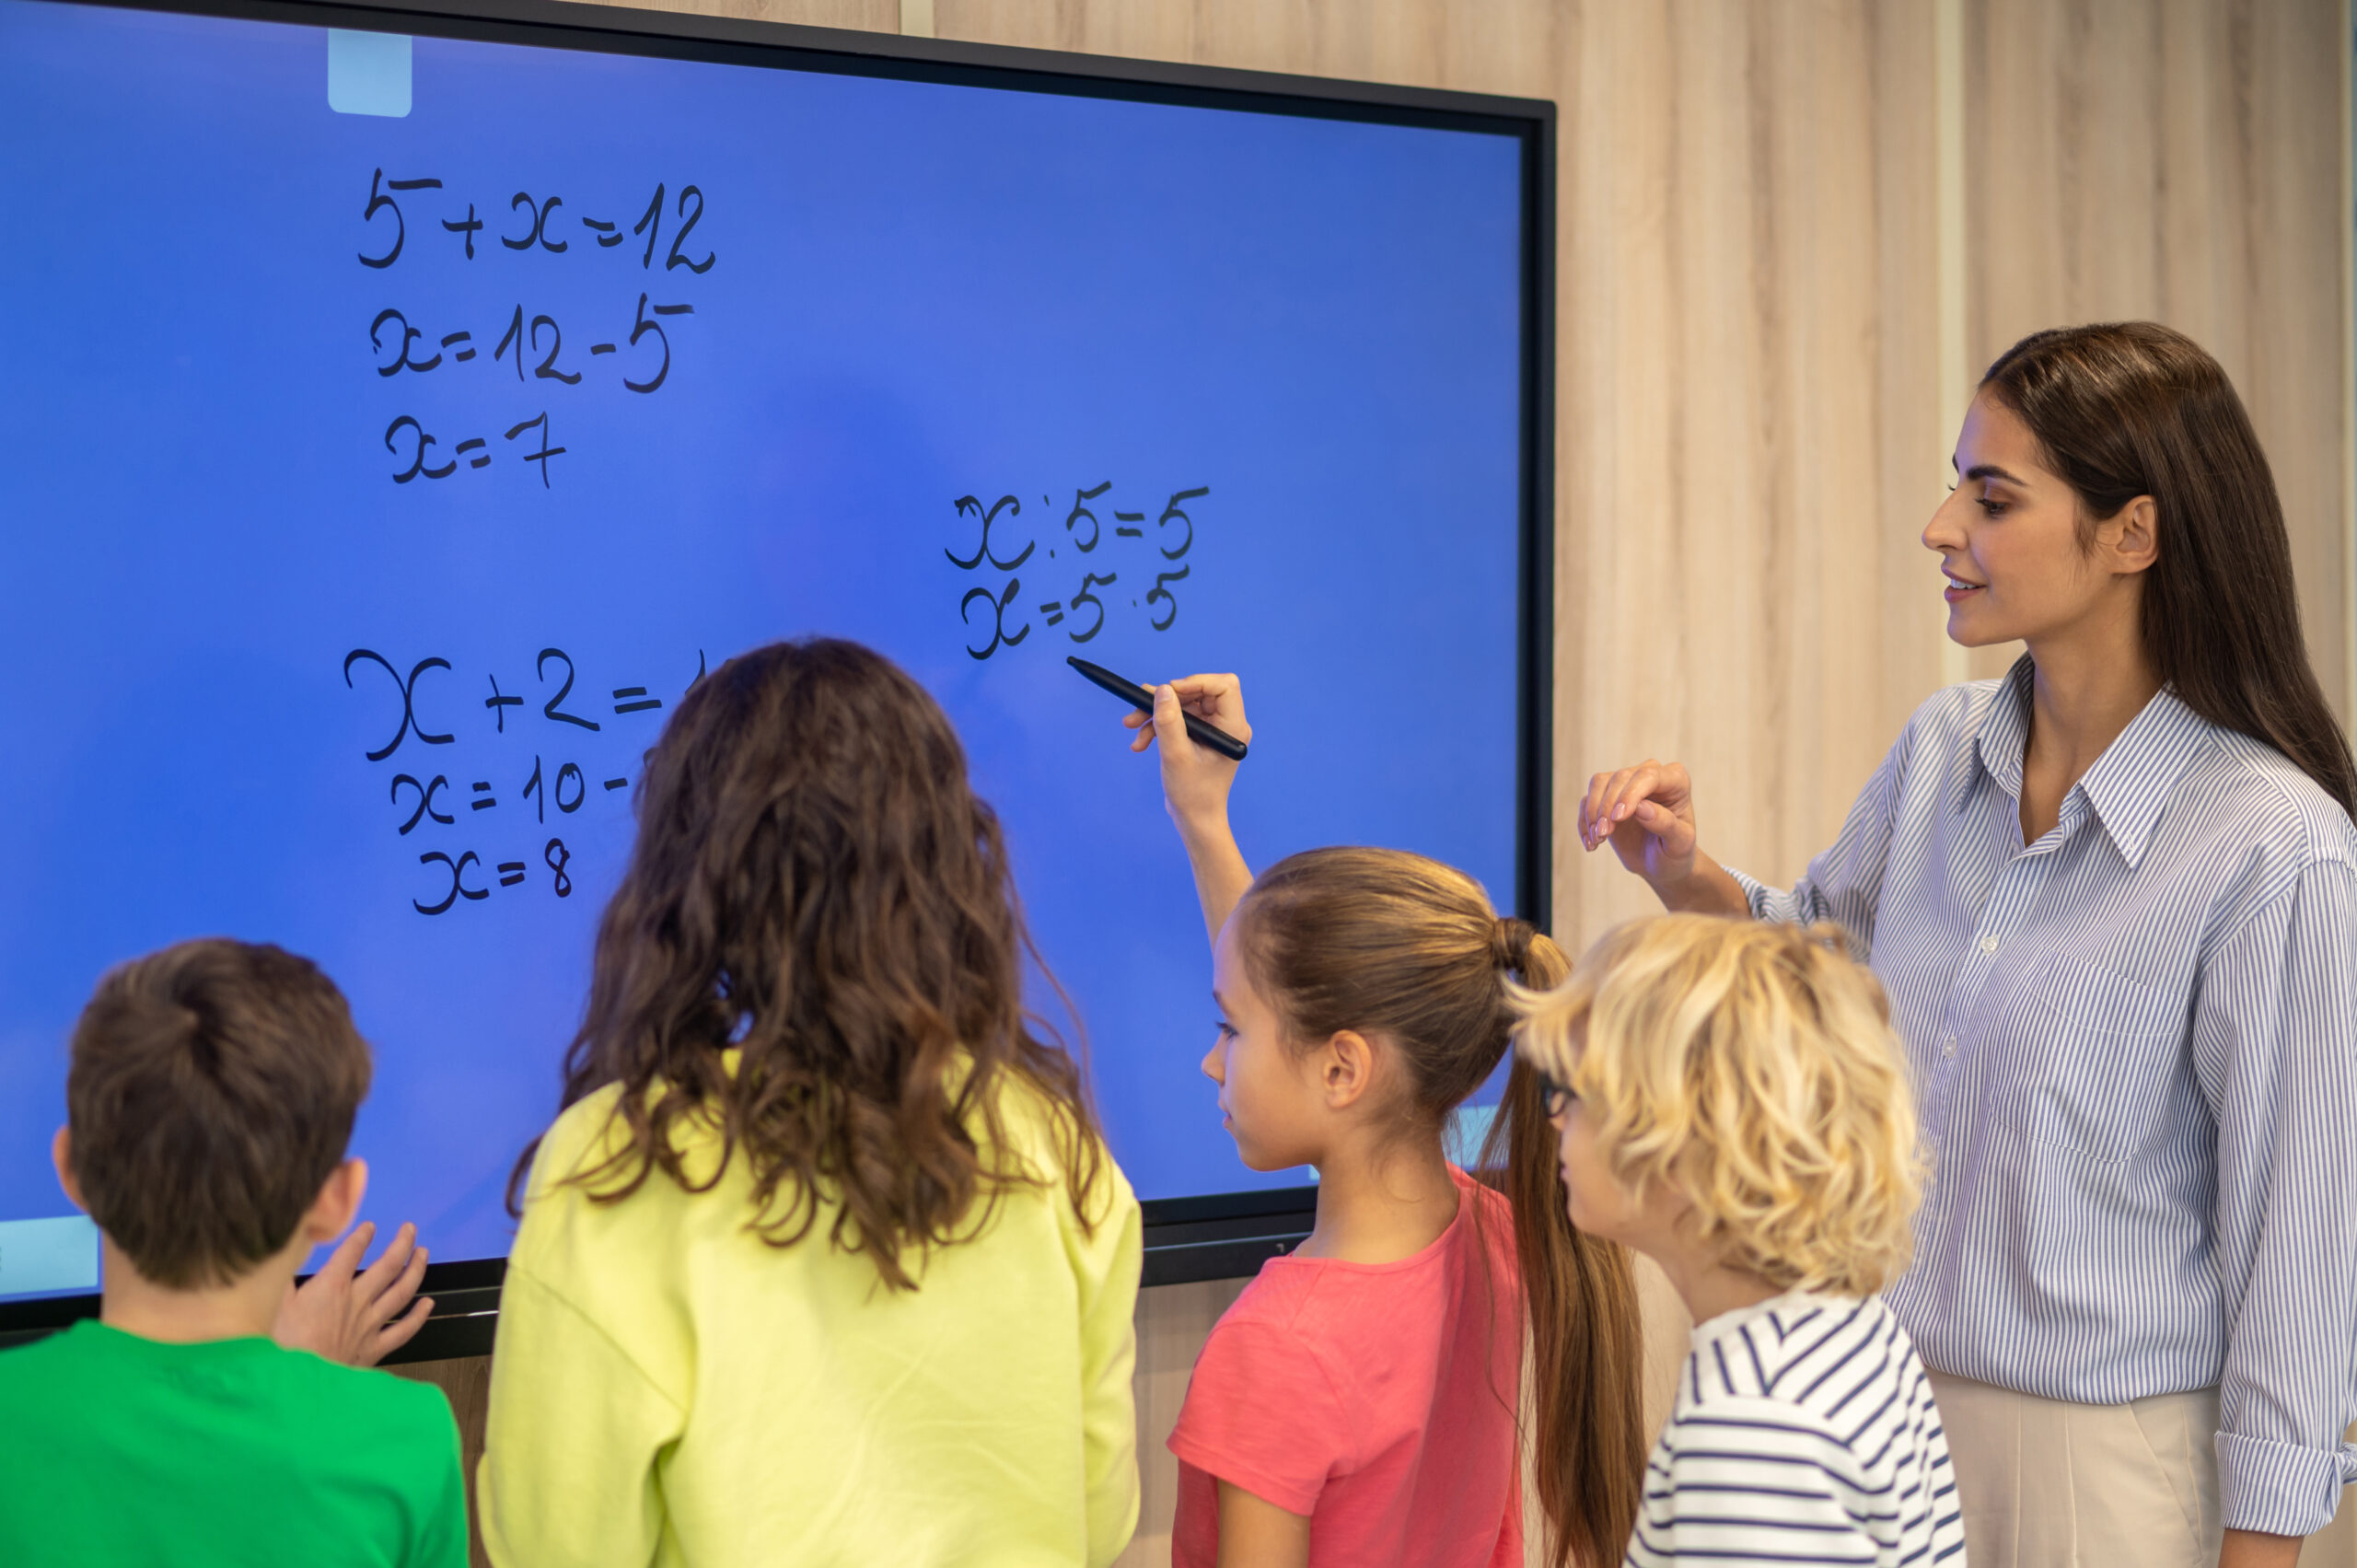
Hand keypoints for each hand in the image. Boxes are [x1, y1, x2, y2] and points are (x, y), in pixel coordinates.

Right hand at [273, 1220, 432, 1367]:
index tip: (370, 1227)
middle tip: (410, 1229)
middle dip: (401, 1244)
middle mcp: (356, 1301)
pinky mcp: (373, 1349)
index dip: (362, 1236)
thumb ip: (280, 1276)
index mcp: (331, 1286)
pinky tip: (428, 1304)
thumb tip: (285, 1253)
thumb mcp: (271, 1304)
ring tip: (423, 1254)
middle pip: (387, 1266)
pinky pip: (403, 1331)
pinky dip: (418, 1317)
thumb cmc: (279, 1345)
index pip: (351, 1252)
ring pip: (401, 1292)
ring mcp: (369, 1325)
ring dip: (415, 1270)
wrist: (295, 1386)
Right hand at [1125, 673, 1250, 831]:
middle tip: (1140, 708)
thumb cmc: (1192, 794)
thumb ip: (1168, 721)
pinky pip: (1179, 719)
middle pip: (1198, 692)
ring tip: (1132, 726)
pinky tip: (1140, 742)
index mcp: (1232, 728)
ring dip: (1156, 714)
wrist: (1194, 819)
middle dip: (1167, 700)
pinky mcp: (1200, 736)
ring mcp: (1212, 730)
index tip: (1170, 691)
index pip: (1224, 686)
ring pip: (1183, 705)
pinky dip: (1158, 726)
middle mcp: (1227, 725)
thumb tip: (1162, 690)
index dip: (1196, 682)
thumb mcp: (1175, 755)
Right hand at [1579, 759, 1700, 887]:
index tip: (1617, 818)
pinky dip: (1584, 822)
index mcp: (1675, 780)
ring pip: (1599, 782)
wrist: (1660, 863)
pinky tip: (1591, 843)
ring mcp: (1627, 783)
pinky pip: (1587, 799)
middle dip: (1607, 807)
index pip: (1648, 776)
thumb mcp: (1680, 844)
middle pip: (1620, 777)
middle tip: (1603, 835)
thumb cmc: (1676, 852)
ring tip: (1597, 839)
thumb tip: (1642, 807)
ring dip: (1593, 811)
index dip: (1630, 794)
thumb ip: (1666, 824)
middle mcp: (1650, 775)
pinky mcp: (1607, 796)